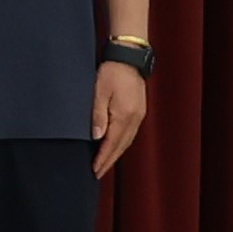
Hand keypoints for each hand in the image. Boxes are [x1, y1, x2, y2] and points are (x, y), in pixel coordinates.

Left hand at [93, 60, 148, 177]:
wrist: (128, 58)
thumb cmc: (111, 72)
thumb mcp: (99, 92)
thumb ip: (97, 115)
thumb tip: (97, 138)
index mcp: (124, 116)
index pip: (111, 144)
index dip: (102, 159)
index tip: (93, 170)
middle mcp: (134, 119)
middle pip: (121, 146)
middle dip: (109, 161)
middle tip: (97, 174)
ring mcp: (138, 115)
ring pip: (127, 141)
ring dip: (116, 154)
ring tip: (104, 164)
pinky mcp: (139, 111)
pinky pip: (129, 133)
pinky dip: (121, 143)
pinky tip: (115, 147)